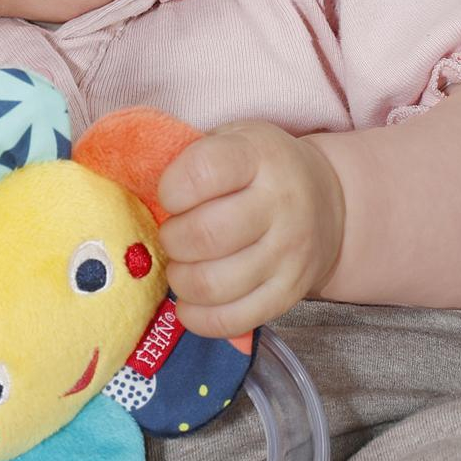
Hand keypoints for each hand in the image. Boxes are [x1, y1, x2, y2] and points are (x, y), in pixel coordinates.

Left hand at [157, 121, 344, 337]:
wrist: (327, 202)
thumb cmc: (258, 170)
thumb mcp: (232, 140)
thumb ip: (189, 157)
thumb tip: (132, 185)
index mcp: (259, 156)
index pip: (203, 172)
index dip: (171, 189)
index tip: (171, 196)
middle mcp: (281, 204)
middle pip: (204, 235)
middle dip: (172, 240)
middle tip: (174, 236)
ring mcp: (289, 254)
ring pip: (213, 284)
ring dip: (181, 280)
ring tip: (182, 266)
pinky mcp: (289, 294)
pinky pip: (232, 320)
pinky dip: (197, 317)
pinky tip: (191, 300)